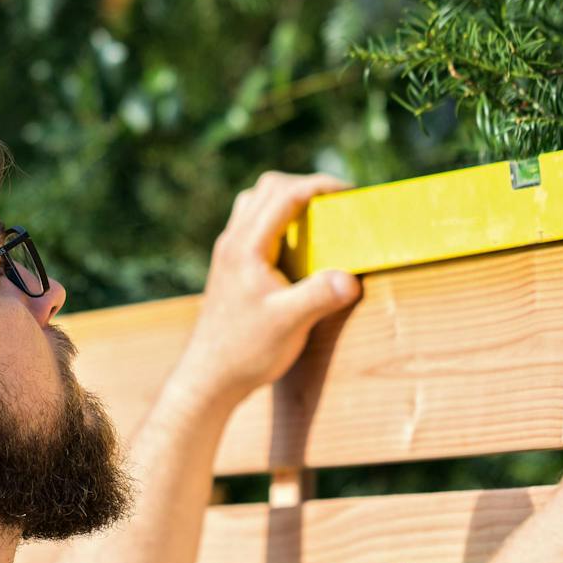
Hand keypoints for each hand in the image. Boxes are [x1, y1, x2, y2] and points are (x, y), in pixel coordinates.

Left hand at [173, 171, 361, 404]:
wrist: (210, 377)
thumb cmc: (246, 352)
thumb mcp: (289, 325)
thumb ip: (319, 297)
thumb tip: (351, 278)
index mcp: (246, 248)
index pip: (283, 195)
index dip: (318, 185)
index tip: (348, 192)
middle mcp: (233, 242)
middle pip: (267, 188)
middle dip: (305, 186)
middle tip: (336, 203)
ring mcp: (228, 252)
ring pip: (256, 202)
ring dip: (288, 199)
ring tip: (317, 219)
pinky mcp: (231, 265)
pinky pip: (253, 223)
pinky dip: (278, 219)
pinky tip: (297, 246)